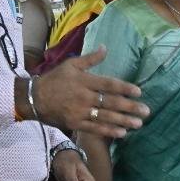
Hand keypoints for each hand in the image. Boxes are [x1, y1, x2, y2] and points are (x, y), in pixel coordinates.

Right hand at [26, 48, 149, 138]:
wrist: (33, 98)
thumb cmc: (54, 79)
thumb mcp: (70, 64)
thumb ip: (90, 59)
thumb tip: (105, 48)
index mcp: (84, 80)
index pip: (108, 84)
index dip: (124, 88)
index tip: (138, 92)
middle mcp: (84, 96)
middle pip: (110, 102)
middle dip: (130, 107)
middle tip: (145, 111)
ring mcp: (79, 112)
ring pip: (105, 117)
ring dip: (123, 121)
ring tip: (138, 124)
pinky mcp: (75, 124)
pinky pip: (94, 128)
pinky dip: (108, 131)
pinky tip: (122, 133)